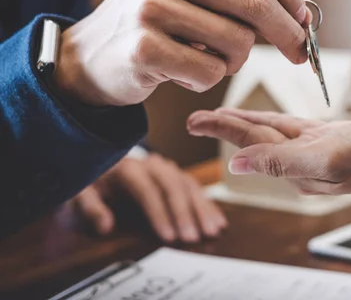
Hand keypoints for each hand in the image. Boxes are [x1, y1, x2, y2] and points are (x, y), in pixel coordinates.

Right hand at [55, 0, 309, 105]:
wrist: (90, 56)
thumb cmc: (155, 24)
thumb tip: (300, 18)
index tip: (304, 20)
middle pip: (255, 3)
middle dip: (288, 35)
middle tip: (300, 55)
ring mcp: (151, 7)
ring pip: (238, 43)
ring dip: (234, 61)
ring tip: (206, 58)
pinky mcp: (145, 48)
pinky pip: (211, 72)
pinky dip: (207, 80)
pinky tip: (182, 73)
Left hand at [70, 153, 226, 241]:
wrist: (101, 166)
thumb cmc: (92, 184)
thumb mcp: (80, 193)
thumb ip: (89, 208)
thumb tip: (105, 226)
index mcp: (128, 168)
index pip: (147, 190)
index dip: (159, 214)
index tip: (168, 237)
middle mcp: (152, 165)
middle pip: (173, 187)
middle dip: (184, 214)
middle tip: (193, 238)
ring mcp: (168, 169)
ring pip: (189, 186)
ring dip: (202, 210)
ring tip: (212, 231)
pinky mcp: (177, 177)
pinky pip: (196, 189)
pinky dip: (208, 205)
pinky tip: (218, 222)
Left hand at [187, 109, 350, 196]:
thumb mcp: (330, 155)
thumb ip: (284, 161)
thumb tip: (239, 163)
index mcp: (298, 168)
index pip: (251, 142)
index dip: (221, 128)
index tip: (191, 120)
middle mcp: (303, 164)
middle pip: (257, 139)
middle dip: (227, 127)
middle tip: (196, 117)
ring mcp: (318, 153)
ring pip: (274, 135)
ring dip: (248, 125)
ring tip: (225, 116)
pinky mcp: (333, 142)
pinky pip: (296, 131)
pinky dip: (278, 123)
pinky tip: (269, 120)